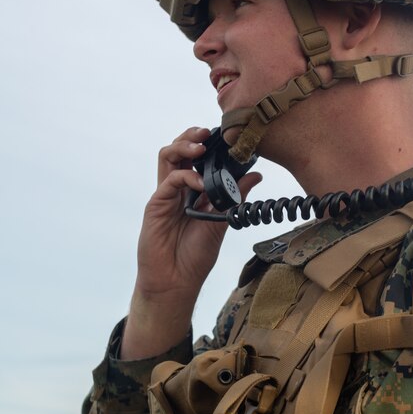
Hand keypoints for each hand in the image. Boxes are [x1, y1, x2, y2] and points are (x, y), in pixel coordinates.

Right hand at [121, 126, 260, 358]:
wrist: (176, 282)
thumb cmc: (195, 256)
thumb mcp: (222, 221)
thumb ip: (235, 196)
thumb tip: (256, 174)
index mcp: (192, 192)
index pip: (196, 158)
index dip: (208, 144)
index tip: (226, 136)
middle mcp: (177, 189)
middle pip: (178, 150)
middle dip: (192, 135)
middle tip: (208, 132)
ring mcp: (165, 196)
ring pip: (167, 157)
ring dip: (183, 146)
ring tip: (200, 147)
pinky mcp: (156, 205)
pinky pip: (169, 181)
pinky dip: (186, 177)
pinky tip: (201, 185)